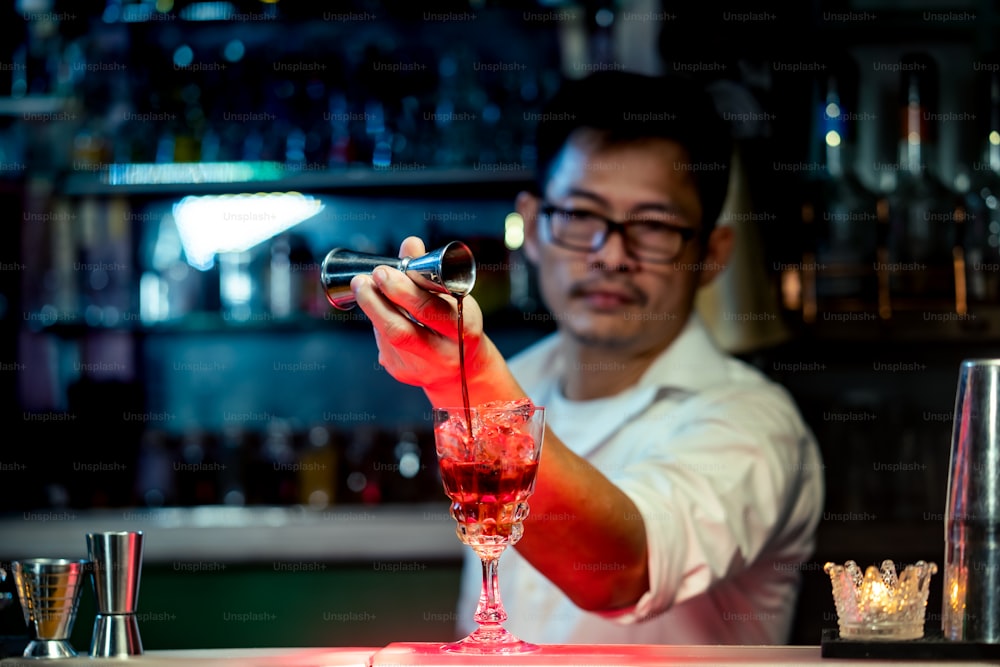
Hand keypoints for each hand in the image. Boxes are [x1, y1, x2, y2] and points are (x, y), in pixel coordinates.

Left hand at [350, 236, 493, 405]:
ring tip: (362, 286)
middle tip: (362, 279)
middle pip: (402, 332)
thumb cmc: (458, 322)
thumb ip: (430, 271)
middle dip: (377, 302)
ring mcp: (420, 369)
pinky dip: (378, 321)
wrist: (464, 367)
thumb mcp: (454, 296)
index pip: (430, 311)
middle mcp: (442, 354)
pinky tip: (378, 309)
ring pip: (388, 339)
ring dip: (372, 309)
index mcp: (463, 330)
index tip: (383, 270)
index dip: (403, 290)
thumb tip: (411, 244)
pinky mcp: (402, 373)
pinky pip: (383, 345)